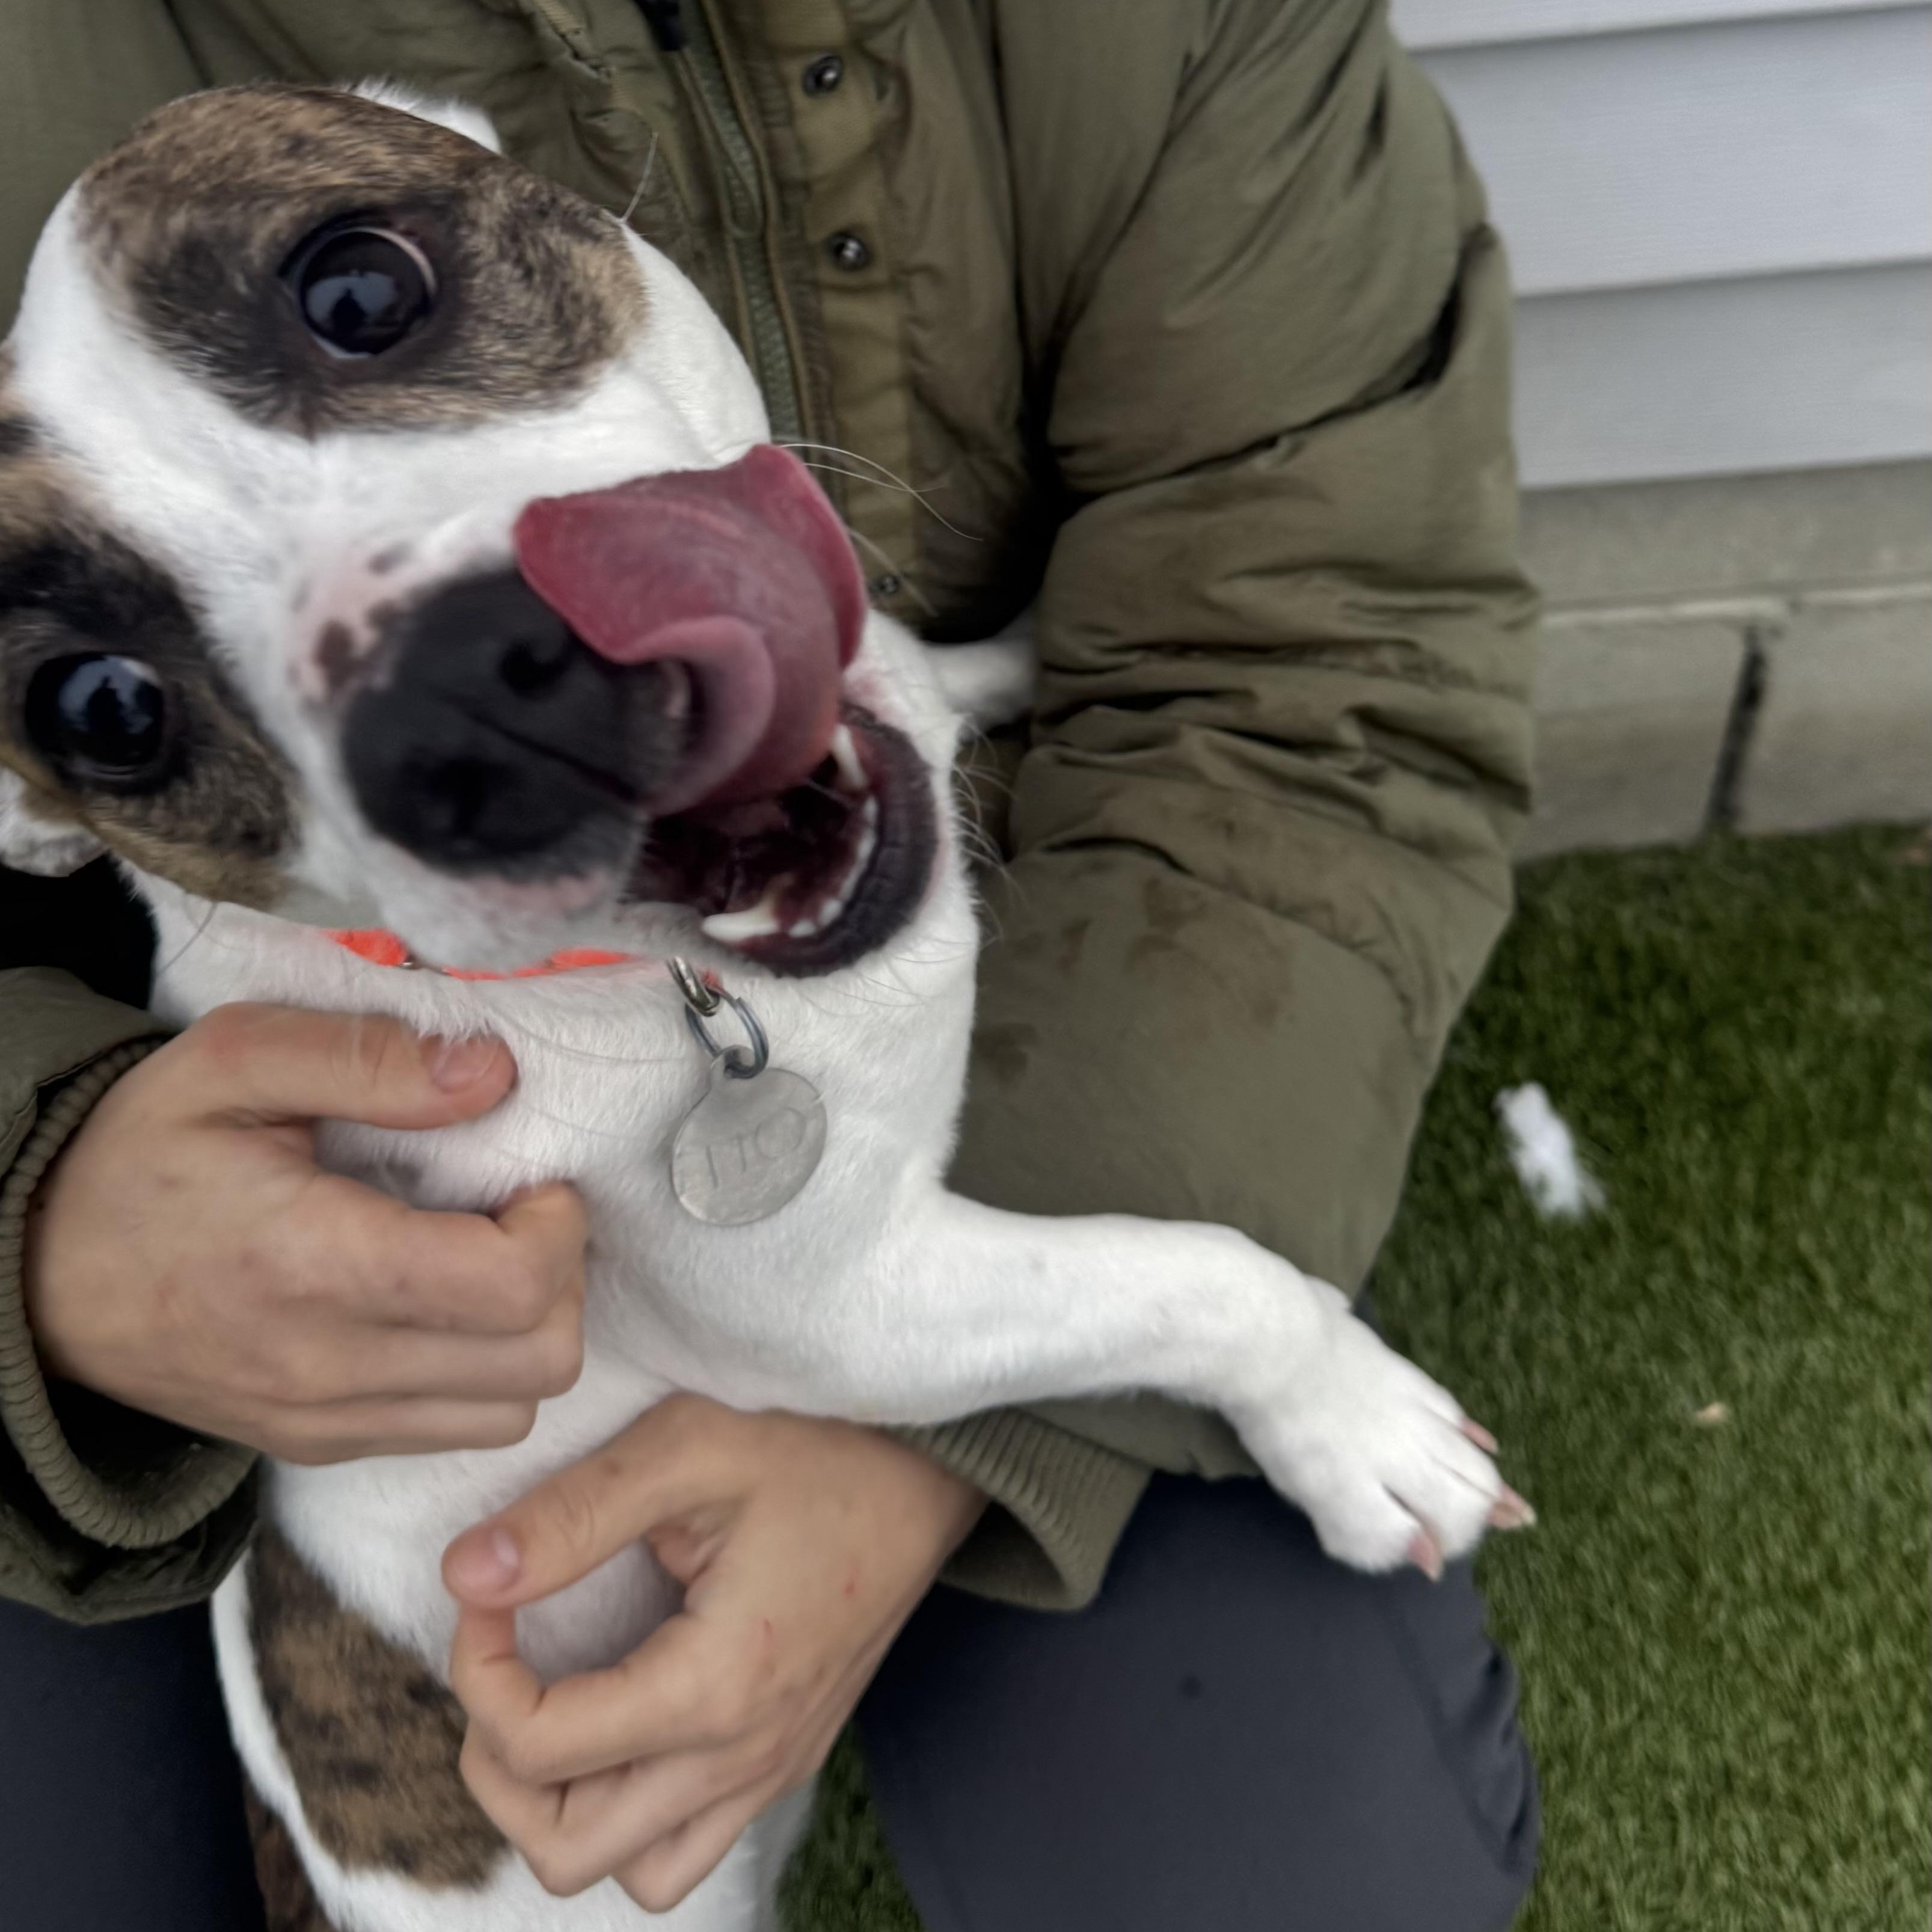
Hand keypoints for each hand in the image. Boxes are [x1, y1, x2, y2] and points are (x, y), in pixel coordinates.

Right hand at [24, 1003, 585, 1461]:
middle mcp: (330, 1365)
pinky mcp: (321, 1446)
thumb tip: (490, 1073)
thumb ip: (365, 1057)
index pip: (515, 1288)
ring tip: (482, 1258)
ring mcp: (327, 1420)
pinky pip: (455, 1432)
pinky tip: (440, 1304)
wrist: (30, 1276)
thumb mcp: (231, 1062)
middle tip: (516, 1214)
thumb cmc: (136, 1158)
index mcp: (315, 1264)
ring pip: (514, 1412)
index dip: (558, 1227)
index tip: (530, 1179)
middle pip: (541, 1360)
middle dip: (561, 1277)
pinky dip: (483, 1374)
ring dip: (529, 1331)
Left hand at [443, 1395, 984, 1909]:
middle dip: (500, 1762)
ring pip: (630, 1869)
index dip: (477, 1669)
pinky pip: (687, 1843)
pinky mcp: (786, 1758)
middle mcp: (744, 1755)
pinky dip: (630, 1811)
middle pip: (565, 1849)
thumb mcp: (689, 1447)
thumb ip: (573, 1515)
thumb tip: (465, 1572)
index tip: (489, 1591)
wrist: (930, 1469)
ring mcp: (771, 1768)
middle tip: (506, 1659)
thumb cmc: (819, 1447)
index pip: (537, 1747)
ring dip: (564, 1808)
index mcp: (714, 1686)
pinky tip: (622, 1718)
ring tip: (555, 1703)